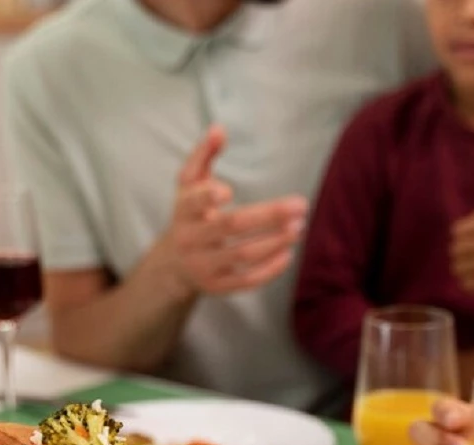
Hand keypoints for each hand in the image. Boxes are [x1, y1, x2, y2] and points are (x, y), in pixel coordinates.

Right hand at [154, 126, 306, 295]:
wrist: (173, 264)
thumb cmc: (190, 214)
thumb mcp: (189, 184)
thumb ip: (203, 155)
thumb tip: (219, 128)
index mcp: (183, 211)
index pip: (192, 204)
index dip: (207, 197)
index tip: (228, 191)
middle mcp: (190, 240)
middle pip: (230, 226)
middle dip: (267, 216)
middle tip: (300, 205)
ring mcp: (203, 265)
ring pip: (242, 255)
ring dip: (274, 241)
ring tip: (299, 227)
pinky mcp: (216, 286)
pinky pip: (245, 281)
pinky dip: (269, 269)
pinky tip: (289, 252)